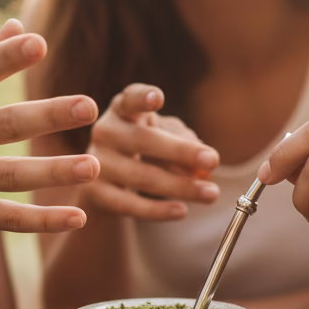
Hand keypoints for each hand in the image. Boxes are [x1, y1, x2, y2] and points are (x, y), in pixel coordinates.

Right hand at [0, 20, 100, 242]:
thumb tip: (19, 25)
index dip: (5, 58)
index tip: (39, 42)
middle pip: (4, 125)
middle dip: (47, 115)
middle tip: (90, 105)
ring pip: (10, 176)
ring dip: (53, 172)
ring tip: (93, 166)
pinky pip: (8, 219)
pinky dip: (43, 221)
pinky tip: (78, 217)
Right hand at [82, 83, 219, 219]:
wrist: (104, 180)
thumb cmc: (144, 149)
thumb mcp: (163, 137)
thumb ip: (184, 143)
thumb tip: (205, 165)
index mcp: (123, 109)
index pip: (131, 99)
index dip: (142, 97)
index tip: (158, 98)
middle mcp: (106, 131)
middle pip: (144, 140)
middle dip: (182, 151)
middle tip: (213, 160)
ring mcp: (96, 162)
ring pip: (143, 176)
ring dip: (181, 187)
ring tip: (211, 194)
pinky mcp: (95, 192)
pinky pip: (130, 204)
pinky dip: (158, 210)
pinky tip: (182, 211)